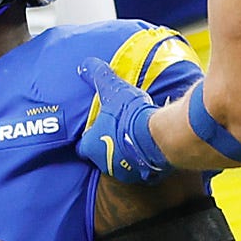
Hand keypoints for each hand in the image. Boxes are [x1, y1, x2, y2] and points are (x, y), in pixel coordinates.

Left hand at [78, 61, 174, 182]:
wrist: (158, 136)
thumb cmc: (130, 115)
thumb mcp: (112, 90)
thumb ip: (97, 76)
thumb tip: (85, 64)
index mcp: (92, 146)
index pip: (82, 146)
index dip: (89, 137)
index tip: (96, 129)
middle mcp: (105, 163)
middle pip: (101, 157)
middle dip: (108, 147)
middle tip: (117, 132)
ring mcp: (126, 172)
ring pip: (121, 165)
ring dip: (126, 155)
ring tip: (135, 139)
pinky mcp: (146, 176)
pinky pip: (142, 170)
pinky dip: (144, 161)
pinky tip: (151, 148)